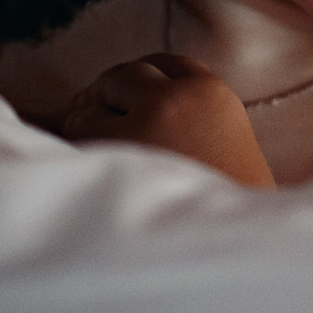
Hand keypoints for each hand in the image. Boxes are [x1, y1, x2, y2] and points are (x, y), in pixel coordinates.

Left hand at [53, 53, 274, 187]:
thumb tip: (102, 98)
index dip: (145, 84)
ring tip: (108, 155)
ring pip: (96, 97)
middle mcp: (179, 97)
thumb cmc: (227, 205)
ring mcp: (147, 119)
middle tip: (111, 132)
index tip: (134, 106)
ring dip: (93, 120)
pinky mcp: (117, 146)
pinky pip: (78, 128)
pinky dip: (79, 143)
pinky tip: (97, 170)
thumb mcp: (225, 145)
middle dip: (113, 99)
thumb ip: (187, 114)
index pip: (166, 64)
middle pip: (125, 75)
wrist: (234, 248)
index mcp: (213, 93)